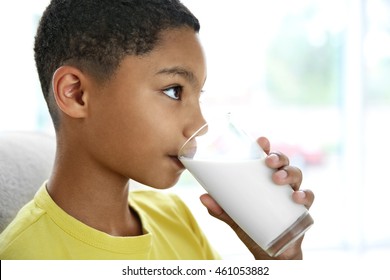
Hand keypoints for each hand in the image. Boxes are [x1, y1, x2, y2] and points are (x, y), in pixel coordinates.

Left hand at [200, 136, 314, 259]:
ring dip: (289, 172)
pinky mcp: (302, 209)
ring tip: (278, 179)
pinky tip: (296, 197)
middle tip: (268, 162)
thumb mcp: (234, 217)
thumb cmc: (251, 227)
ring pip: (297, 174)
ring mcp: (291, 193)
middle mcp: (279, 182)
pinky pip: (309, 196)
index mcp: (263, 179)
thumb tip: (202, 197)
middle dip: (278, 157)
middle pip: (283, 162)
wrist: (268, 252)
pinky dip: (305, 194)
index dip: (265, 146)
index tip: (261, 140)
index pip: (266, 157)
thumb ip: (220, 209)